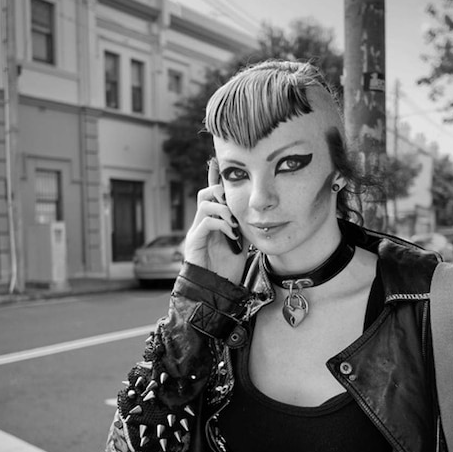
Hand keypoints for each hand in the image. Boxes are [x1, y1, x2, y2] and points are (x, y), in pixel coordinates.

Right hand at [183, 160, 246, 283]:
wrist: (217, 290)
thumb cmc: (228, 269)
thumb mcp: (243, 242)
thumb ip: (246, 226)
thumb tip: (258, 213)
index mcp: (214, 221)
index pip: (213, 194)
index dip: (215, 178)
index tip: (219, 162)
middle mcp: (203, 222)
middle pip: (206, 192)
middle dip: (221, 192)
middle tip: (236, 203)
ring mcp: (197, 231)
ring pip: (204, 202)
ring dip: (223, 207)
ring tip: (235, 222)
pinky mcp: (194, 241)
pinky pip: (206, 221)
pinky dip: (221, 223)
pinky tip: (232, 233)